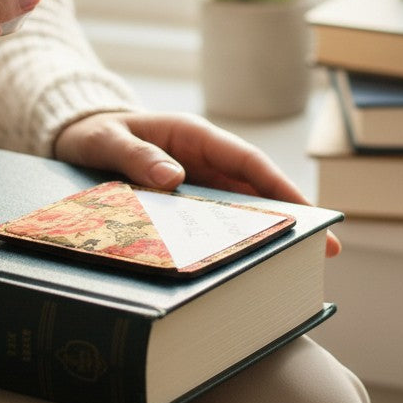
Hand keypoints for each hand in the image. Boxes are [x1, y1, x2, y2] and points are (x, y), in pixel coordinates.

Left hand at [54, 111, 340, 256]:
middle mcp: (203, 159)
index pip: (248, 162)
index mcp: (194, 136)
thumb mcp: (107, 141)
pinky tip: (246, 268)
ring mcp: (197, 180)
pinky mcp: (186, 200)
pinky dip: (236, 239)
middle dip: (291, 217)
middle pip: (256, 189)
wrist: (78, 136)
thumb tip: (172, 178)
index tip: (311, 212)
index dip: (281, 187)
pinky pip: (217, 220)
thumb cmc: (94, 132)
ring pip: (242, 208)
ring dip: (268, 233)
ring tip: (296, 269)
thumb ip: (135, 156)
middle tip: (325, 252)